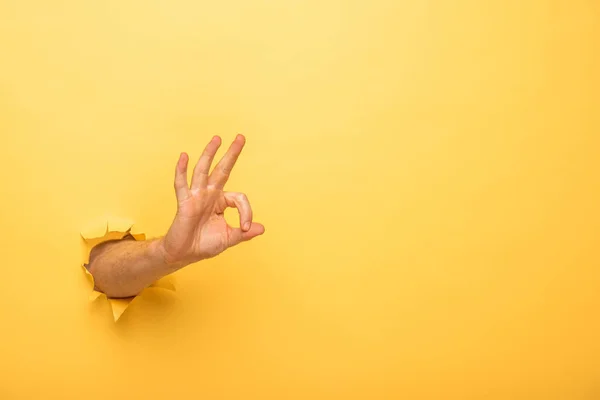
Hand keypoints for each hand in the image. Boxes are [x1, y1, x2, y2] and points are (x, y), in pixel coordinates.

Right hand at [161, 135, 264, 264]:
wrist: (185, 254)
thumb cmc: (204, 244)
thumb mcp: (229, 238)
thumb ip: (244, 233)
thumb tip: (262, 228)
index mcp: (221, 202)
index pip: (239, 198)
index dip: (246, 212)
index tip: (246, 226)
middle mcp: (209, 194)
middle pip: (222, 170)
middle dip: (231, 154)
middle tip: (241, 137)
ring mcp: (196, 196)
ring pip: (203, 171)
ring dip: (209, 154)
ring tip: (217, 138)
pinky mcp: (184, 202)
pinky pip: (182, 184)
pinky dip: (181, 170)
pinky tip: (184, 156)